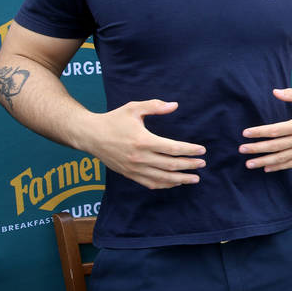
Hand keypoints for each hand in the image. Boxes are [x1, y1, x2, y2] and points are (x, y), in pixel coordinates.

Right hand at [86, 100, 205, 188]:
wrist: (89, 135)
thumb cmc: (113, 119)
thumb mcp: (133, 108)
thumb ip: (155, 106)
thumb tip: (175, 105)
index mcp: (143, 140)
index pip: (172, 148)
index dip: (189, 150)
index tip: (202, 150)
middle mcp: (139, 157)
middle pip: (171, 165)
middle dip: (189, 165)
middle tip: (202, 164)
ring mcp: (134, 168)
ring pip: (162, 178)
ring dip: (181, 179)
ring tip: (195, 178)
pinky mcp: (129, 174)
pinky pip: (150, 183)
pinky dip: (165, 185)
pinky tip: (175, 183)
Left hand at [239, 88, 291, 171]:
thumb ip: (291, 94)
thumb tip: (274, 92)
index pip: (276, 131)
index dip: (259, 132)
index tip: (245, 133)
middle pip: (276, 146)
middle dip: (257, 149)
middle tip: (242, 150)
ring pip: (282, 158)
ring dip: (264, 162)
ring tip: (249, 164)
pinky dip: (279, 167)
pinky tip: (266, 168)